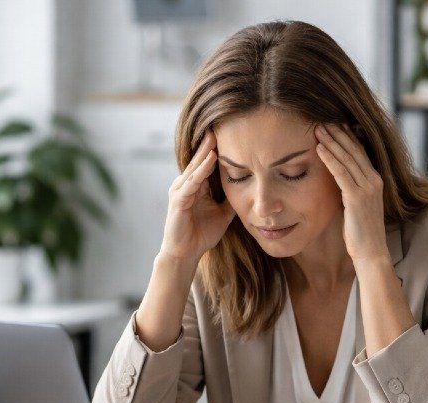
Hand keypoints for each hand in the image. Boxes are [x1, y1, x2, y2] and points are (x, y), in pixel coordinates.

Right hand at [159, 130, 234, 263]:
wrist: (186, 254)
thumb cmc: (201, 234)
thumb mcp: (223, 214)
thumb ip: (231, 200)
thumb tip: (249, 190)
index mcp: (195, 187)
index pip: (206, 163)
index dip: (216, 149)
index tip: (229, 133)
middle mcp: (185, 185)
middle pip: (199, 160)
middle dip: (209, 143)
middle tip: (220, 123)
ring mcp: (180, 192)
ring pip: (195, 168)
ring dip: (206, 152)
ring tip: (215, 136)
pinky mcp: (178, 201)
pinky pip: (192, 182)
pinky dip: (201, 170)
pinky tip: (211, 159)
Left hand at [314, 124, 388, 263]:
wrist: (370, 252)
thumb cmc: (361, 233)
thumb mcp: (357, 206)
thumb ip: (351, 190)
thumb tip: (339, 181)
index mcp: (376, 180)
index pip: (360, 152)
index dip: (346, 137)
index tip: (333, 124)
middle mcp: (374, 180)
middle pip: (354, 150)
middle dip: (337, 133)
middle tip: (322, 119)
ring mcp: (367, 188)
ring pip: (347, 158)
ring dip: (331, 141)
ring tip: (317, 129)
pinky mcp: (357, 197)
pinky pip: (341, 173)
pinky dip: (329, 159)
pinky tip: (318, 149)